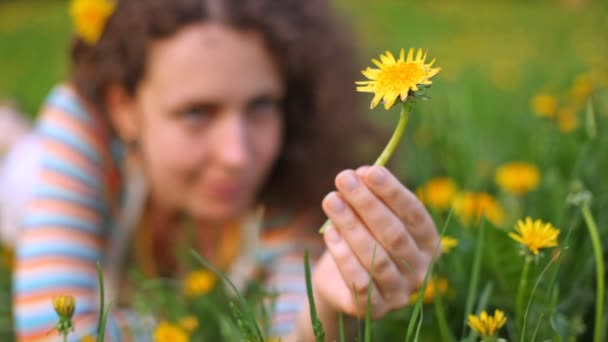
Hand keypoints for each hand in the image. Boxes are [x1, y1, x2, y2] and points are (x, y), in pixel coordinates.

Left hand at [314, 165, 439, 318]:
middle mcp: (420, 270)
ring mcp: (400, 293)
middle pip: (394, 234)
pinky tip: (329, 233)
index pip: (415, 214)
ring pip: (377, 258)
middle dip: (367, 203)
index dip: (392, 192)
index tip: (369, 171)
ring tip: (330, 200)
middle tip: (343, 179)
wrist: (341, 285)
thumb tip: (360, 173)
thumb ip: (370, 196)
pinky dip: (344, 256)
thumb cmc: (361, 240)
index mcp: (428, 243)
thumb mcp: (368, 217)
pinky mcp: (375, 309)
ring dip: (351, 225)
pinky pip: (360, 281)